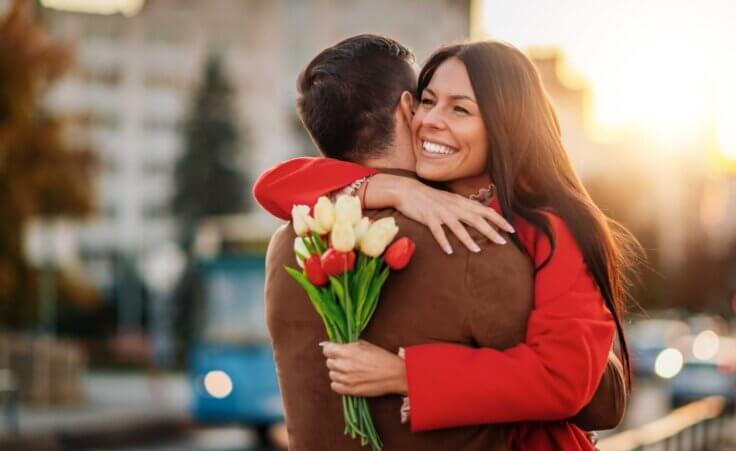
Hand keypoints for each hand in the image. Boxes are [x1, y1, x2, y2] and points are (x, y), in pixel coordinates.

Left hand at [321, 340, 407, 396]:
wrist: (395, 374)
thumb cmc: (382, 357)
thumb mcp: (365, 345)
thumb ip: (349, 346)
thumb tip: (337, 346)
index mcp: (347, 351)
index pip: (326, 350)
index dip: (331, 350)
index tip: (334, 351)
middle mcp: (344, 364)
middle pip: (328, 362)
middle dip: (336, 361)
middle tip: (346, 361)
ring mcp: (346, 378)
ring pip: (331, 374)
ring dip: (338, 372)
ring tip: (350, 371)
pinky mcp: (349, 390)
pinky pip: (334, 386)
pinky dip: (339, 383)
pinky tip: (348, 380)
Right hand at [392, 177, 513, 253]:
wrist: (408, 190)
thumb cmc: (430, 198)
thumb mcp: (451, 200)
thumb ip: (465, 208)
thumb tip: (480, 216)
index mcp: (461, 202)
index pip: (485, 211)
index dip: (499, 219)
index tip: (511, 229)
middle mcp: (454, 207)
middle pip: (476, 219)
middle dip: (490, 231)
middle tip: (502, 242)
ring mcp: (441, 212)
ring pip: (457, 227)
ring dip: (467, 239)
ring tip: (477, 250)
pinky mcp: (428, 218)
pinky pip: (437, 231)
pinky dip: (443, 241)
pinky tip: (449, 251)